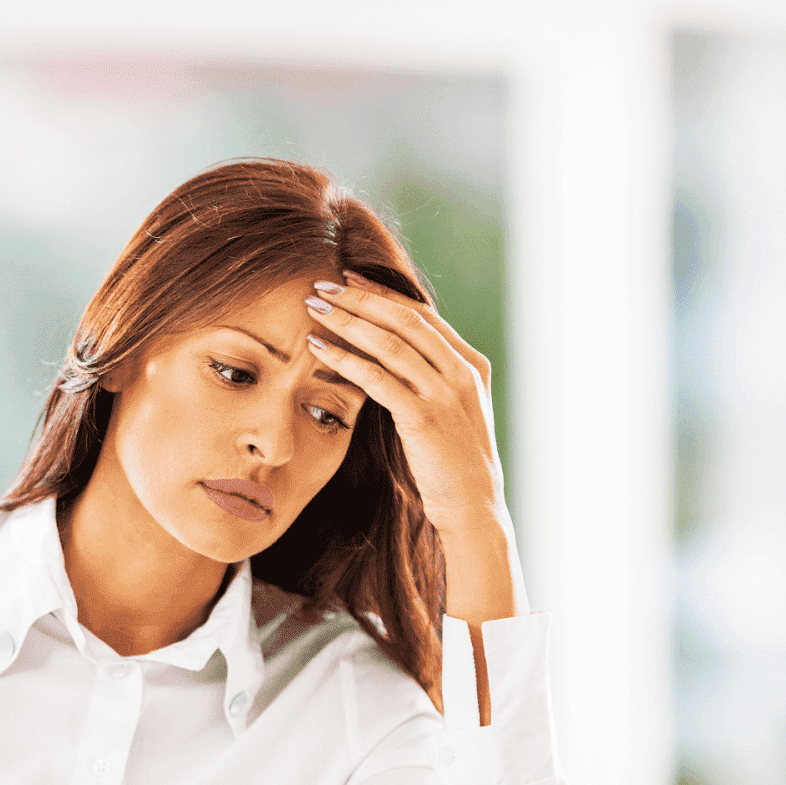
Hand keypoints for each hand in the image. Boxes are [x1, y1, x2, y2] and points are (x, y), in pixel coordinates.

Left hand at [303, 271, 505, 537]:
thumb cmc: (452, 461)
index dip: (382, 294)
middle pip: (404, 319)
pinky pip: (378, 379)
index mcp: (470, 363)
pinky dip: (345, 360)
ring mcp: (446, 393)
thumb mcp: (451, 410)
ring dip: (346, 321)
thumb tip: (394, 354)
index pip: (421, 315)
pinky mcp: (424, 418)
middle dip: (359, 299)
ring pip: (389, 343)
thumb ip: (430, 379)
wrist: (473, 506)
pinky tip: (318, 349)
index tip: (349, 279)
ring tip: (312, 308)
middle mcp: (462, 372)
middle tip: (321, 285)